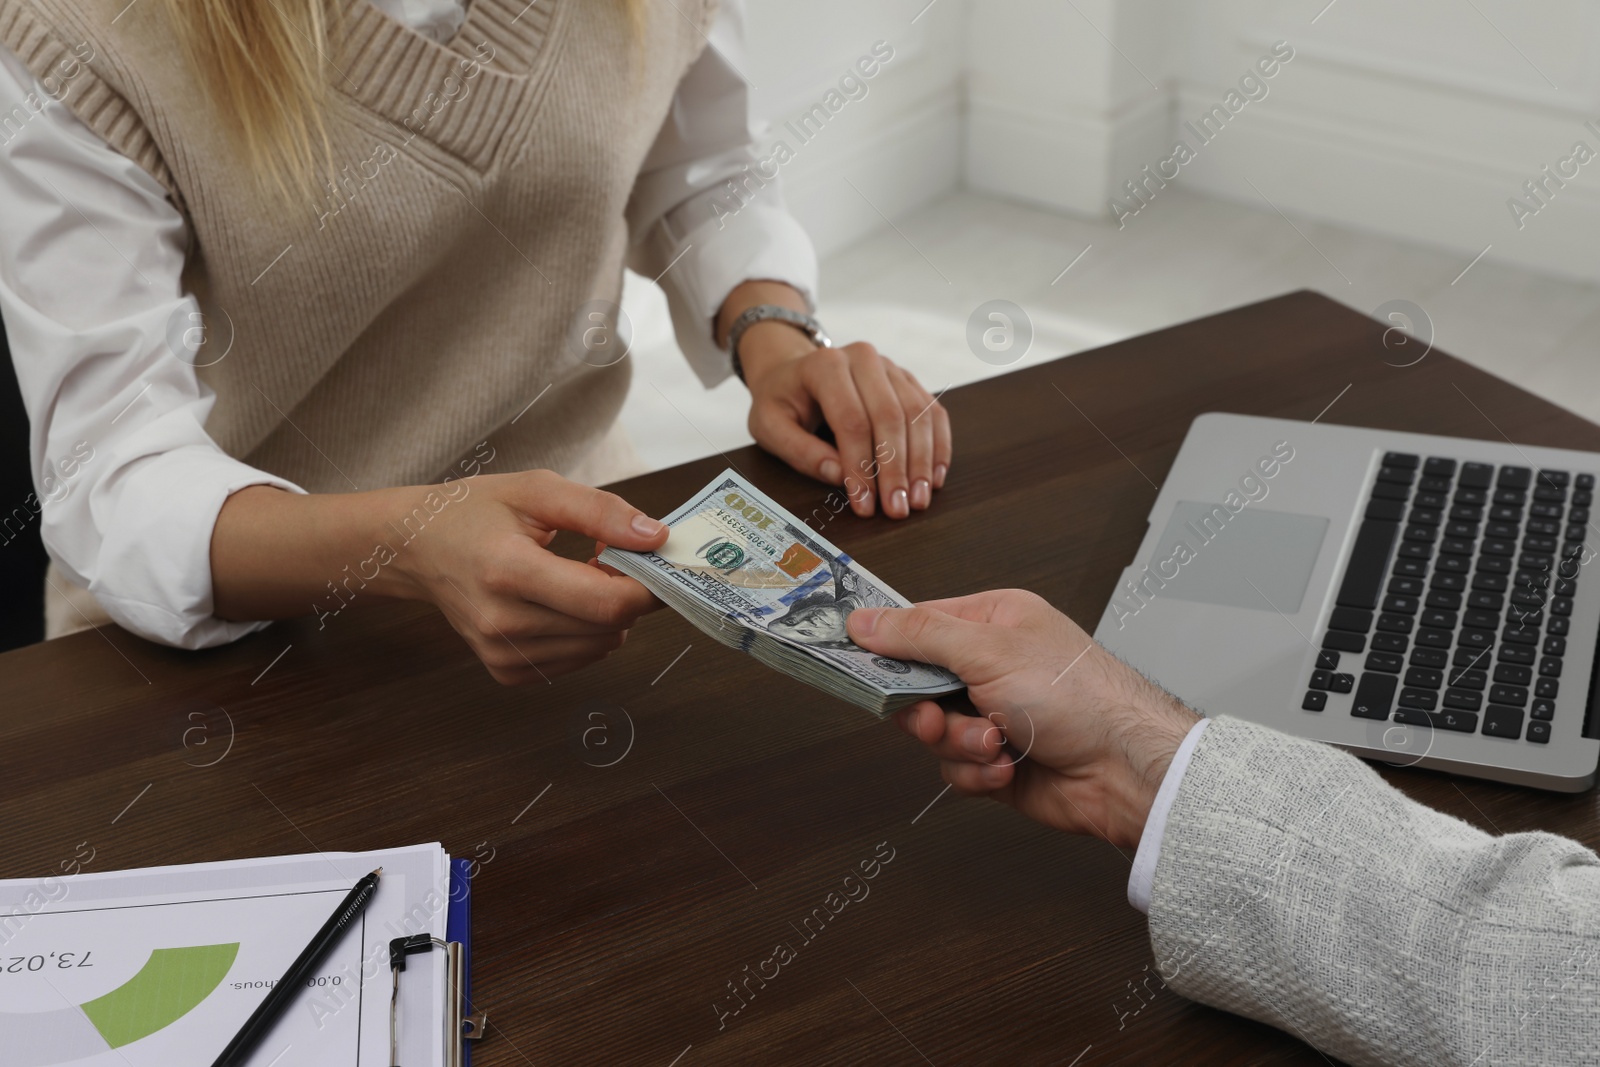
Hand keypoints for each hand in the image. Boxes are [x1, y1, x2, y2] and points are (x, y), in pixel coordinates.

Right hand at [387, 470, 668, 683]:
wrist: (417, 547)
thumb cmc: (475, 512)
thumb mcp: (537, 491)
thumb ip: (601, 511)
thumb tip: (655, 537)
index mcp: (508, 570)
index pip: (605, 602)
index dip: (645, 586)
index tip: (653, 559)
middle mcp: (502, 622)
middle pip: (608, 627)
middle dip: (627, 593)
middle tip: (610, 557)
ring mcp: (502, 653)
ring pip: (599, 647)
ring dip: (606, 613)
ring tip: (578, 575)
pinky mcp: (506, 671)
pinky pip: (577, 659)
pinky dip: (585, 632)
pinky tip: (562, 601)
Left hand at [741, 332, 952, 520]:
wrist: (793, 370)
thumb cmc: (781, 401)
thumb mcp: (769, 427)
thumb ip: (799, 451)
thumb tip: (839, 476)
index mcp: (826, 365)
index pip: (851, 420)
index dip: (861, 466)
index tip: (864, 505)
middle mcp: (863, 359)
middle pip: (891, 415)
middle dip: (896, 469)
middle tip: (897, 509)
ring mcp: (890, 367)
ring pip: (918, 414)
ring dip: (922, 462)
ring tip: (918, 501)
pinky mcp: (907, 381)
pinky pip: (932, 412)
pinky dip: (938, 447)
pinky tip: (934, 478)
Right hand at [846, 590, 1199, 849]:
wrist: (1124, 770)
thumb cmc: (1081, 698)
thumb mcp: (989, 650)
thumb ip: (920, 635)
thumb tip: (866, 620)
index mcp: (994, 622)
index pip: (920, 624)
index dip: (889, 648)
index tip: (862, 666)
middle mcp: (994, 665)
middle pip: (919, 685)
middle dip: (928, 710)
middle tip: (942, 716)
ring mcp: (996, 714)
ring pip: (936, 733)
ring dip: (960, 744)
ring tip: (995, 744)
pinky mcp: (998, 760)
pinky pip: (957, 768)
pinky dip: (977, 772)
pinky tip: (1007, 767)